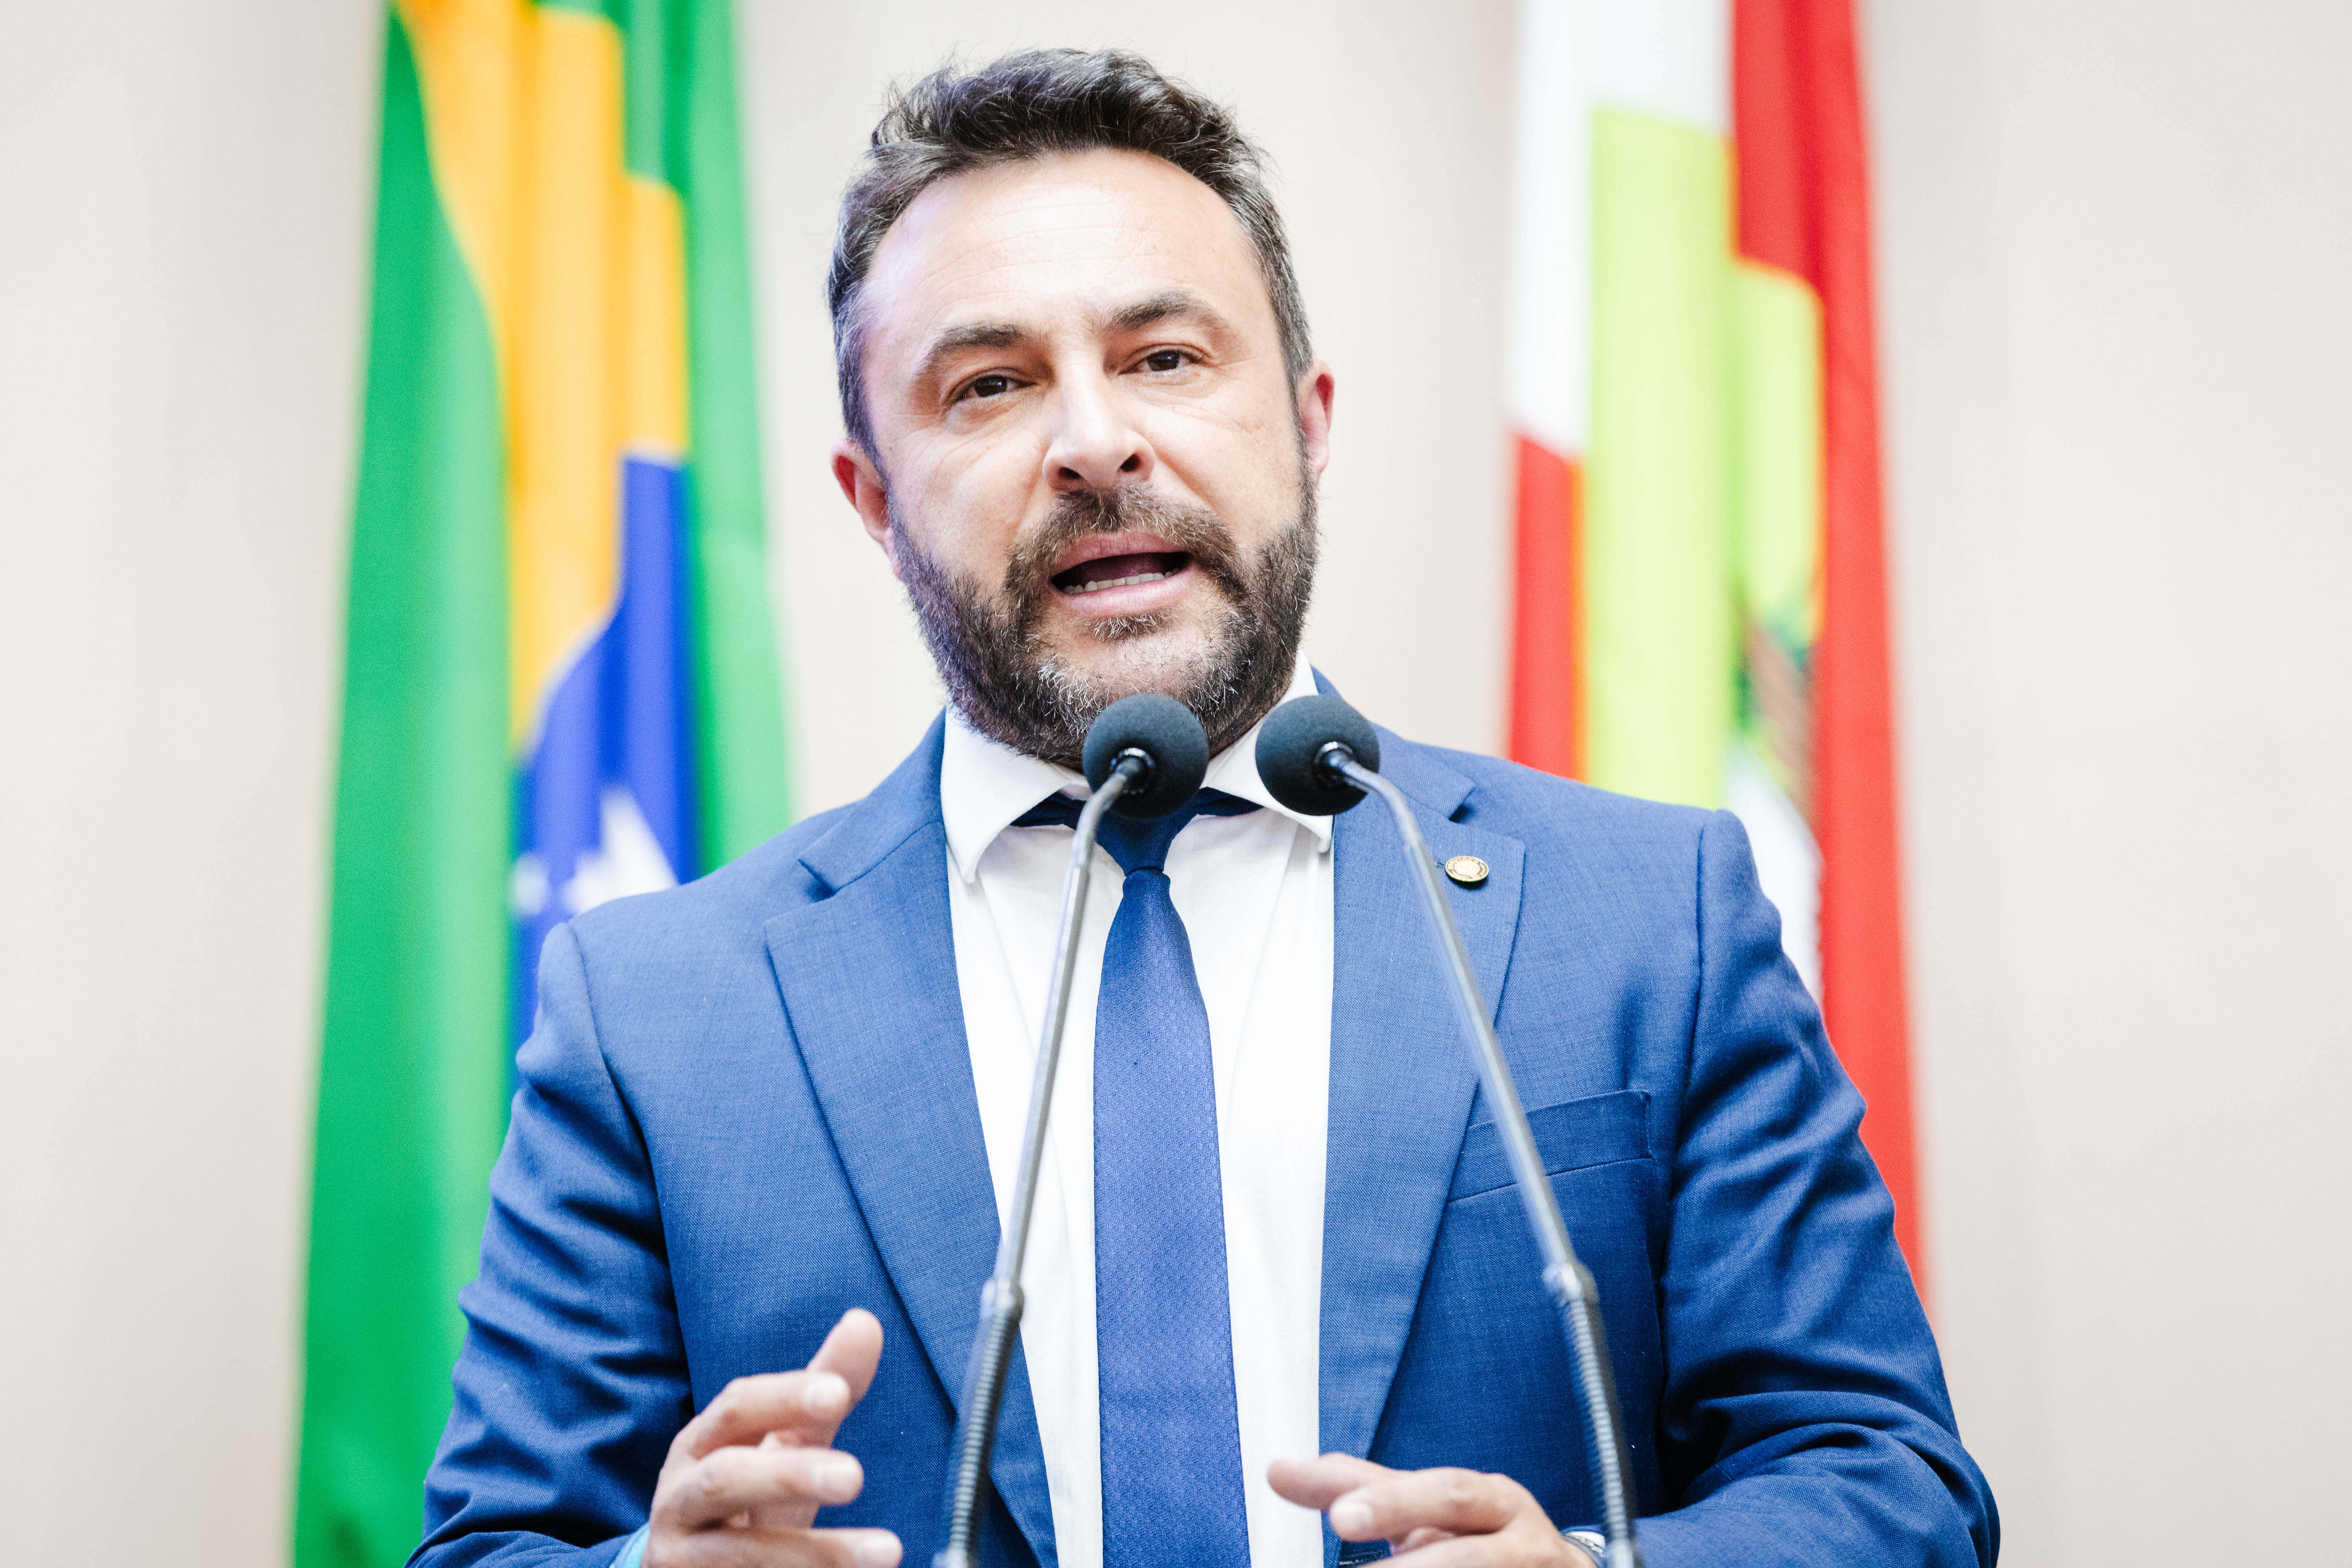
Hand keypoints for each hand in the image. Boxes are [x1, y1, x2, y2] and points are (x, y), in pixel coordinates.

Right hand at [646, 1308, 899, 1567]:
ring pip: (738, 1552)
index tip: (838, 1394)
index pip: (737, 1407)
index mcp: (703, 1442)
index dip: (784, 1397)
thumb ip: (822, 1391)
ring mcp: (681, 1554)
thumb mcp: (783, 1442)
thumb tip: (865, 1322)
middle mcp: (680, 1495)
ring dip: (815, 1552)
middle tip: (854, 1478)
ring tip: (885, 1552)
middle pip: (724, 1479)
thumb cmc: (748, 1493)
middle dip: (789, 1475)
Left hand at [1270, 1454, 1586, 1564]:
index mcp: (1495, 1501)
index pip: (1442, 1494)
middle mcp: (1523, 1543)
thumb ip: (1363, 1490)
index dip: (1391, 1502)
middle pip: (1465, 1555)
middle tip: (1347, 1530)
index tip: (1339, 1517)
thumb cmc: (1484, 1540)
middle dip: (1414, 1564)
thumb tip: (1278, 1470)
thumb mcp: (1431, 1508)